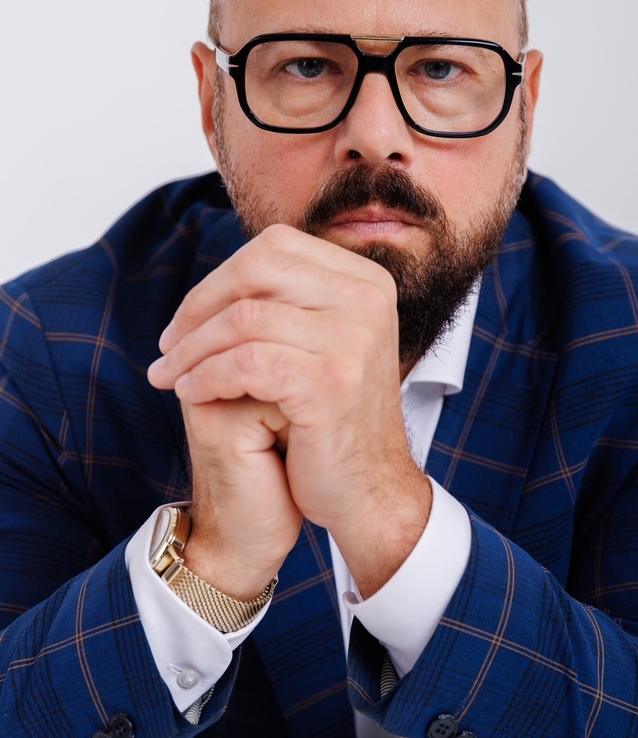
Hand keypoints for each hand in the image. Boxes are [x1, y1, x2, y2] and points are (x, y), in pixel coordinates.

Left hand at [147, 224, 431, 598]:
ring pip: (243, 318)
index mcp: (367, 281)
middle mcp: (368, 299)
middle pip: (256, 270)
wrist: (369, 490)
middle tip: (169, 345)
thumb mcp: (323, 343)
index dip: (219, 278)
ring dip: (192, 349)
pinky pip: (246, 363)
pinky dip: (207, 376)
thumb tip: (220, 276)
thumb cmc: (332, 420)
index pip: (274, 247)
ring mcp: (354, 339)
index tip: (188, 320)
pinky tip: (191, 393)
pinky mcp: (331, 381)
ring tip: (170, 375)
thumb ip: (289, 302)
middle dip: (199, 307)